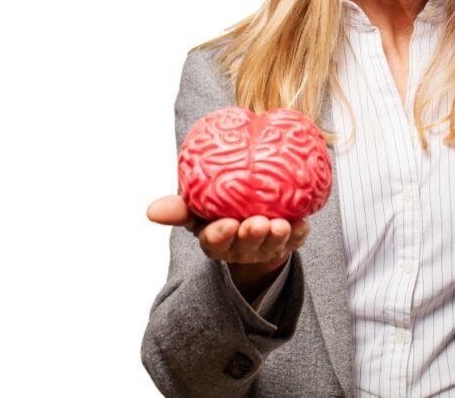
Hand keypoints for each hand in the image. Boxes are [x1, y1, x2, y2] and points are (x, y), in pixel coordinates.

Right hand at [146, 195, 309, 278]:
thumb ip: (179, 209)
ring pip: (271, 244)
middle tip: (256, 224)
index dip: (220, 235)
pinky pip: (295, 239)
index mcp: (216, 239)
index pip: (215, 241)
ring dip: (276, 235)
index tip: (226, 225)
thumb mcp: (197, 208)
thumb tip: (151, 211)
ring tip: (280, 225)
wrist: (251, 213)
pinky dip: (299, 232)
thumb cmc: (218, 209)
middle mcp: (241, 246)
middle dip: (251, 236)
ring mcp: (265, 246)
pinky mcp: (288, 241)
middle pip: (245, 244)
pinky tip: (302, 223)